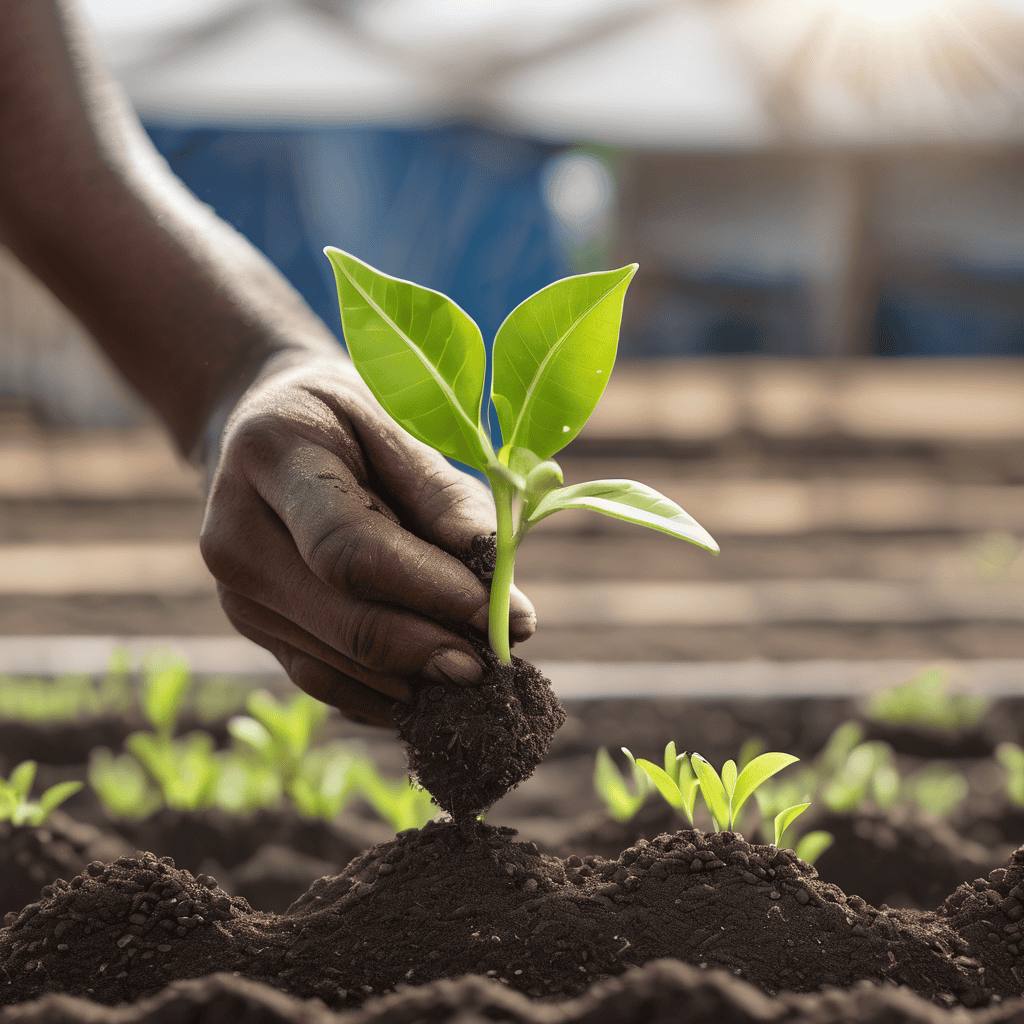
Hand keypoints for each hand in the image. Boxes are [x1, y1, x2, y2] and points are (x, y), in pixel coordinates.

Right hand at [200, 354, 536, 725]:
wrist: (262, 426)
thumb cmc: (344, 421)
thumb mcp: (395, 425)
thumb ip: (445, 500)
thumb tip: (500, 584)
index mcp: (271, 456)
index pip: (350, 547)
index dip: (434, 589)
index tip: (507, 614)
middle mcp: (235, 533)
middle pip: (343, 618)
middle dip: (430, 648)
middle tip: (498, 665)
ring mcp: (236, 592)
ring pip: (335, 663)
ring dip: (414, 680)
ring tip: (477, 677)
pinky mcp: (253, 628)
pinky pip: (320, 681)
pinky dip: (382, 696)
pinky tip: (431, 691)